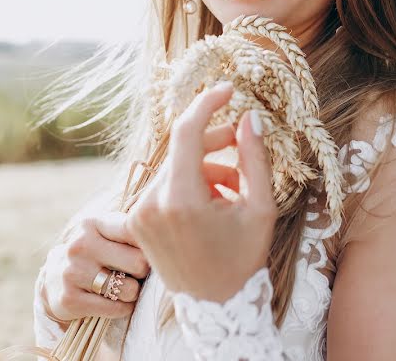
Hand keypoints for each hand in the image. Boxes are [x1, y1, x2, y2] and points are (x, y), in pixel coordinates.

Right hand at [41, 210, 151, 323]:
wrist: (53, 281)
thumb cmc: (94, 253)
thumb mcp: (105, 233)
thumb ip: (131, 230)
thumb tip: (166, 236)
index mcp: (93, 224)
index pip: (134, 229)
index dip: (150, 243)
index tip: (152, 249)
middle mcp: (81, 245)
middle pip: (138, 262)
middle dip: (143, 271)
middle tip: (136, 273)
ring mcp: (73, 272)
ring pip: (129, 289)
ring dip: (133, 292)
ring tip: (123, 287)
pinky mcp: (70, 299)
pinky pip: (116, 309)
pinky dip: (123, 308)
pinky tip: (115, 302)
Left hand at [127, 81, 277, 303]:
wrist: (215, 307)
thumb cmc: (243, 258)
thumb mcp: (260, 207)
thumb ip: (254, 157)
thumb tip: (249, 116)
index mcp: (181, 200)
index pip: (187, 131)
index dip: (208, 103)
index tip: (228, 88)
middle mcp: (152, 204)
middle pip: (182, 148)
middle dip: (215, 141)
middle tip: (242, 142)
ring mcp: (139, 213)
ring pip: (174, 165)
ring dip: (205, 166)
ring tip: (234, 187)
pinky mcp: (136, 220)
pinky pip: (163, 184)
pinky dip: (189, 184)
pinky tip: (213, 201)